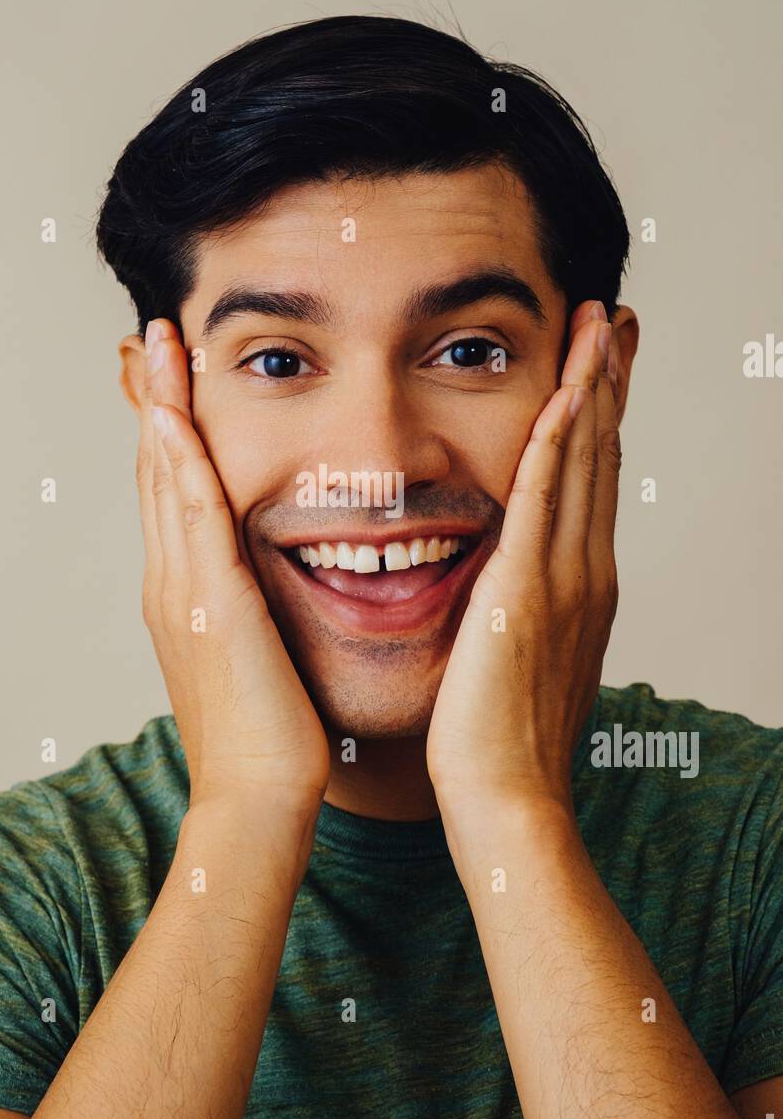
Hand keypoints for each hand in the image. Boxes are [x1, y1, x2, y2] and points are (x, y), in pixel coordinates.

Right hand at [136, 319, 329, 812]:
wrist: (258, 798)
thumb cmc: (269, 740)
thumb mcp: (257, 661)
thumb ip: (257, 617)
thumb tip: (277, 594)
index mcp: (188, 597)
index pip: (176, 496)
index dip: (173, 436)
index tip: (177, 383)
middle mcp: (174, 584)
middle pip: (159, 473)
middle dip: (157, 403)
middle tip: (155, 340)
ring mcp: (185, 590)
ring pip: (168, 479)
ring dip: (163, 409)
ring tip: (159, 347)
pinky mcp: (212, 602)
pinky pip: (192, 515)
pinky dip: (180, 461)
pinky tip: (174, 415)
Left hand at [426, 300, 619, 811]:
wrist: (506, 799)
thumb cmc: (501, 741)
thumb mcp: (522, 659)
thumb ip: (520, 610)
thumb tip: (507, 585)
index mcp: (578, 585)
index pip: (592, 480)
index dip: (600, 416)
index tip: (602, 363)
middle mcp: (582, 571)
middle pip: (600, 456)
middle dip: (608, 382)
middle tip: (615, 319)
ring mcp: (560, 581)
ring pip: (581, 464)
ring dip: (591, 389)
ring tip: (600, 328)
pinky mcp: (523, 595)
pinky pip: (541, 503)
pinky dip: (555, 446)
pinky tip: (564, 396)